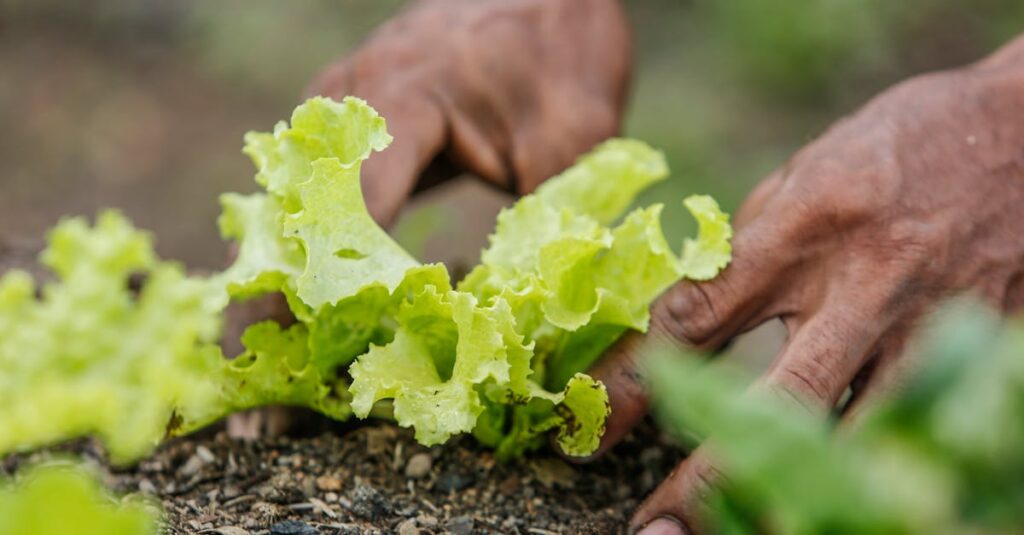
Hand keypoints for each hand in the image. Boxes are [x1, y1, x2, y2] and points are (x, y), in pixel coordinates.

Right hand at [227, 0, 630, 437]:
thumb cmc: (560, 52)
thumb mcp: (574, 138)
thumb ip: (541, 224)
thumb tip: (502, 325)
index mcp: (401, 97)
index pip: (342, 209)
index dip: (320, 297)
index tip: (311, 374)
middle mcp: (346, 104)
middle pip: (290, 221)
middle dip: (274, 318)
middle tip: (267, 414)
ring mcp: (335, 116)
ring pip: (285, 219)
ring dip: (278, 303)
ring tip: (273, 396)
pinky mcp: (344, 135)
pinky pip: (307, 208)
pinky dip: (302, 272)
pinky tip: (299, 335)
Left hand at [585, 36, 1023, 533]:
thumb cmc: (904, 144)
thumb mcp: (807, 170)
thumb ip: (751, 248)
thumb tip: (692, 316)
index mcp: (806, 227)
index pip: (699, 316)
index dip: (636, 381)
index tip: (595, 426)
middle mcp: (868, 284)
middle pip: (780, 402)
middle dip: (710, 477)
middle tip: (656, 531)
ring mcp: (936, 327)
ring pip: (861, 441)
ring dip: (797, 496)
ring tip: (744, 531)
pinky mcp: (990, 351)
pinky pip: (924, 431)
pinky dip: (876, 472)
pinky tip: (842, 499)